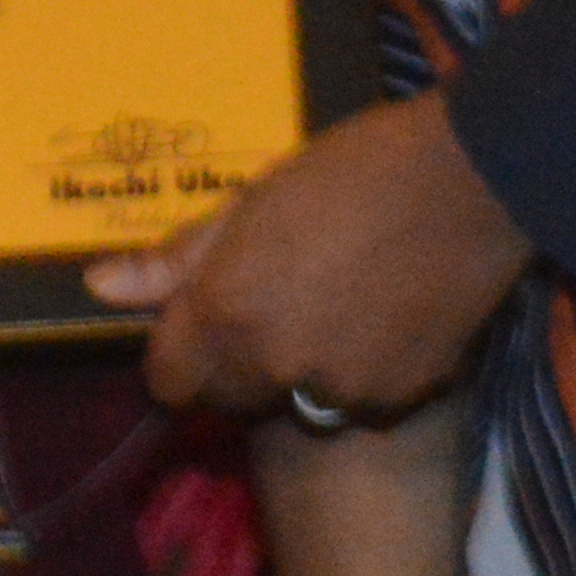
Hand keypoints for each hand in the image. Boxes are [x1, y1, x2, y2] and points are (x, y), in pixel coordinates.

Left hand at [90, 99, 533, 419]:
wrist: (473, 180)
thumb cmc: (353, 171)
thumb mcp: (252, 201)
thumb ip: (176, 257)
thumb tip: (101, 287)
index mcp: (227, 312)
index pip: (168, 382)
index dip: (178, 355)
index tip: (198, 328)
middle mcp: (276, 366)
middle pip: (228, 397)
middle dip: (235, 363)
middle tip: (273, 304)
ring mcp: (342, 391)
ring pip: (295, 403)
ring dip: (301, 372)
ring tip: (336, 304)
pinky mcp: (402, 398)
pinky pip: (361, 401)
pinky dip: (363, 375)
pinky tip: (385, 319)